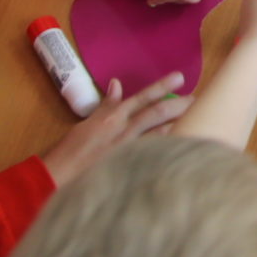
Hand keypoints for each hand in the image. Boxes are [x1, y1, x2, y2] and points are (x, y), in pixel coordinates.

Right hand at [40, 74, 191, 185]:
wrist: (57, 179)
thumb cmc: (69, 153)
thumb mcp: (87, 124)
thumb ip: (106, 107)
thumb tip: (117, 85)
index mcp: (112, 118)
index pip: (142, 98)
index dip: (161, 86)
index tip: (179, 77)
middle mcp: (123, 131)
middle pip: (157, 113)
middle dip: (178, 104)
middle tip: (198, 98)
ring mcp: (128, 150)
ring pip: (160, 133)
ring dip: (179, 124)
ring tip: (198, 118)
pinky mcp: (130, 167)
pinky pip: (155, 155)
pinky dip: (169, 149)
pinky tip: (185, 147)